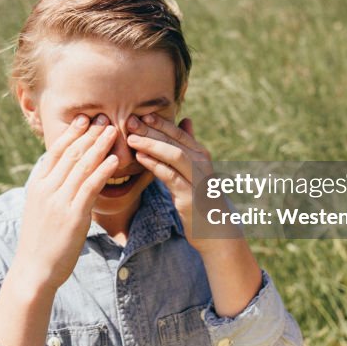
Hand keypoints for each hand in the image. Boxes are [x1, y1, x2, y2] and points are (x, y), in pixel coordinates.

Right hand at [14, 114, 119, 290]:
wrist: (34, 270)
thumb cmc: (40, 241)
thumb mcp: (40, 208)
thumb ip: (50, 189)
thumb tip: (62, 172)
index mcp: (37, 185)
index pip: (55, 151)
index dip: (72, 134)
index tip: (85, 119)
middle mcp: (46, 189)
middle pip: (70, 153)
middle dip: (89, 134)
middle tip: (104, 118)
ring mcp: (59, 201)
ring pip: (82, 166)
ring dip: (99, 146)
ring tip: (113, 131)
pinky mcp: (72, 216)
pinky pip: (90, 187)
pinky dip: (103, 171)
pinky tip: (114, 160)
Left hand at [125, 114, 220, 252]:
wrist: (216, 231)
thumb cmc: (201, 198)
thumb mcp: (196, 170)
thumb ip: (188, 146)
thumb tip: (186, 120)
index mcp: (201, 155)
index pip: (179, 133)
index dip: (160, 122)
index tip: (142, 114)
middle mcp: (202, 164)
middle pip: (175, 141)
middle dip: (152, 130)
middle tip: (131, 121)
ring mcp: (198, 179)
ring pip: (175, 155)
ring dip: (152, 144)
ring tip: (132, 138)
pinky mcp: (190, 196)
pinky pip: (171, 176)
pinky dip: (155, 165)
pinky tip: (140, 158)